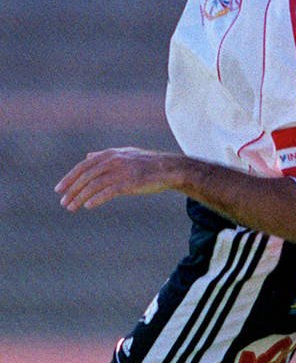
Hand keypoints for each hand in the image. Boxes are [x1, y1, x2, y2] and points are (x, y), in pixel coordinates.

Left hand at [55, 147, 183, 210]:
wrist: (168, 169)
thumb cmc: (146, 164)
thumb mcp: (123, 155)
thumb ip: (104, 156)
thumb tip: (87, 156)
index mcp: (110, 154)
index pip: (83, 166)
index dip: (70, 178)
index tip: (59, 189)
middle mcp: (113, 160)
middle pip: (86, 176)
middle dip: (72, 190)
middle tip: (62, 202)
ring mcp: (121, 171)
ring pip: (94, 185)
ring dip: (80, 197)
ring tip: (71, 208)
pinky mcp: (130, 182)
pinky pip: (109, 192)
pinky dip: (97, 199)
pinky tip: (88, 206)